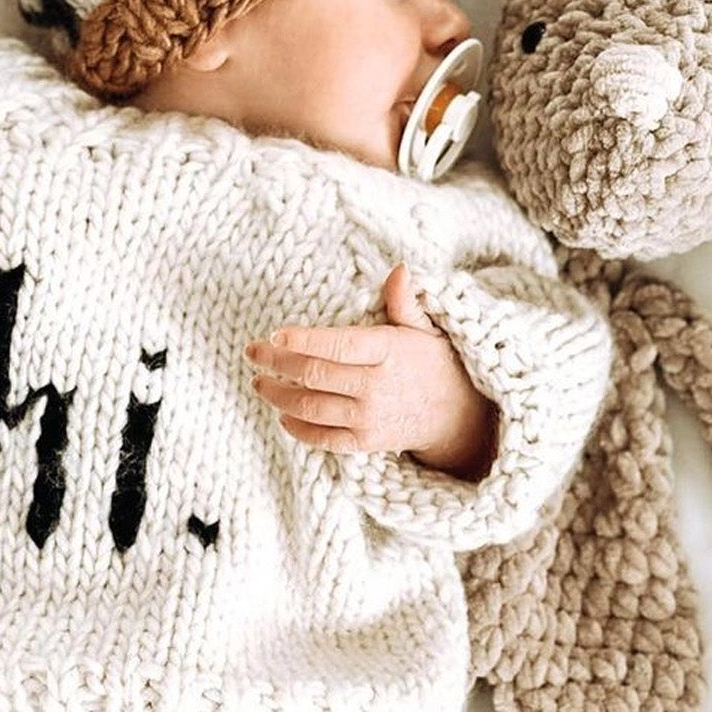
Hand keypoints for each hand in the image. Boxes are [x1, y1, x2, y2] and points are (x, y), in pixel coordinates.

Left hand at [245, 265, 497, 479]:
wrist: (458, 415)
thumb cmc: (435, 363)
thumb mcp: (425, 327)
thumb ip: (404, 301)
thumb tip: (399, 269)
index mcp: (387, 351)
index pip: (336, 344)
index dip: (301, 340)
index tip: (274, 335)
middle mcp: (376, 386)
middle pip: (313, 374)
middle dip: (276, 363)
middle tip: (253, 353)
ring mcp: (369, 417)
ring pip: (311, 407)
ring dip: (278, 395)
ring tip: (260, 382)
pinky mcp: (366, 442)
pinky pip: (323, 438)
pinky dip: (298, 429)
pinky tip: (283, 415)